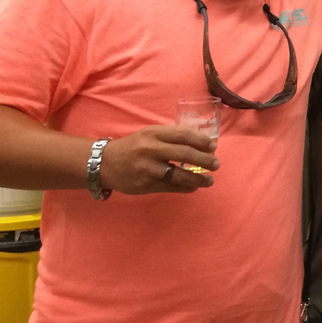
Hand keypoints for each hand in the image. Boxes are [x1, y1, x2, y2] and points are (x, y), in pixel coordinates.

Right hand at [100, 126, 218, 194]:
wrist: (103, 163)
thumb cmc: (133, 147)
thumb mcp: (150, 134)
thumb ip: (171, 137)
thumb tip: (201, 144)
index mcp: (153, 134)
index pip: (183, 135)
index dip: (201, 141)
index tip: (213, 147)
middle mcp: (150, 150)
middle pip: (184, 154)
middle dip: (204, 160)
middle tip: (216, 164)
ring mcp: (147, 168)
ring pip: (179, 175)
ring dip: (198, 179)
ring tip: (210, 181)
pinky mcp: (145, 184)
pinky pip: (170, 187)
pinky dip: (185, 187)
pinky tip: (193, 187)